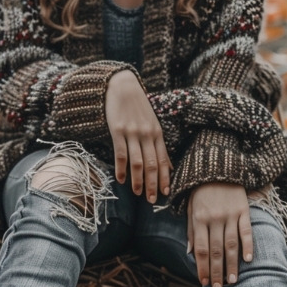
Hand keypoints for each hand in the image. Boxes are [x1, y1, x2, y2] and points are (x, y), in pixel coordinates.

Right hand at [105, 70, 171, 202]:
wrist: (122, 86)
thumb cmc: (138, 107)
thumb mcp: (153, 124)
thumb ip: (159, 146)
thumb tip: (168, 166)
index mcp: (157, 134)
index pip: (162, 161)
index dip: (164, 178)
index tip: (165, 193)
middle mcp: (147, 135)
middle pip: (152, 165)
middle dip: (152, 184)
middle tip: (152, 200)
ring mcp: (132, 133)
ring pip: (137, 162)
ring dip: (138, 180)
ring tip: (137, 193)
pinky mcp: (118, 131)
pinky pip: (121, 154)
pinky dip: (121, 168)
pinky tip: (121, 179)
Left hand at [187, 183, 252, 286]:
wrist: (218, 167)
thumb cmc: (201, 191)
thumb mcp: (190, 208)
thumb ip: (192, 231)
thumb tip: (191, 253)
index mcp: (199, 219)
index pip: (201, 249)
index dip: (202, 267)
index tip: (204, 282)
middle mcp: (214, 218)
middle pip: (216, 251)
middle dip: (217, 271)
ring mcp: (230, 215)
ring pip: (231, 244)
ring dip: (232, 264)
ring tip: (233, 280)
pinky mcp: (243, 210)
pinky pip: (246, 231)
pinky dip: (248, 245)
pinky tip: (248, 260)